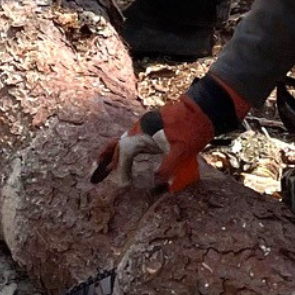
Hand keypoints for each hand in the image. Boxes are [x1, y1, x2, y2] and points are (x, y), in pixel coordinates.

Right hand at [99, 93, 220, 195]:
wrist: (201, 109)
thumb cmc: (191, 129)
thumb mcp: (182, 150)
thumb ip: (168, 167)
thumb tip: (157, 183)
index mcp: (142, 132)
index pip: (123, 153)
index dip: (121, 170)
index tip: (123, 186)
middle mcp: (139, 128)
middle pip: (116, 146)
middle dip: (104, 161)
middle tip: (92, 176)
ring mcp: (144, 128)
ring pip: (122, 142)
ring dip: (112, 155)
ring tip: (101, 167)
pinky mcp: (151, 129)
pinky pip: (130, 140)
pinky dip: (122, 151)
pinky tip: (123, 158)